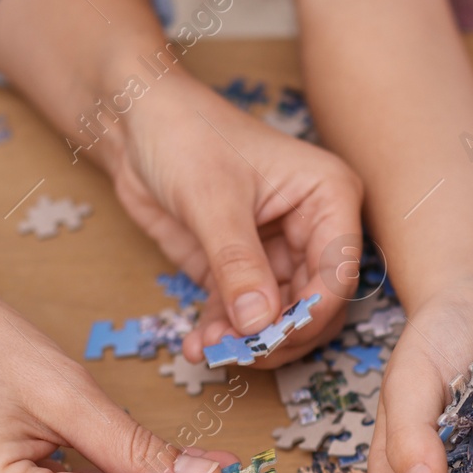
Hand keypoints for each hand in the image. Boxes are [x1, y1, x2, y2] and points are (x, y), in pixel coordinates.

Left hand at [90, 73, 362, 367]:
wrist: (135, 121)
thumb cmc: (184, 133)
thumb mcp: (212, 198)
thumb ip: (238, 263)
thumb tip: (259, 324)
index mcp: (328, 197)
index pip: (337, 271)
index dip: (310, 312)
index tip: (272, 338)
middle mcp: (313, 229)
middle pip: (316, 304)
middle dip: (279, 334)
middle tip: (240, 351)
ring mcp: (279, 253)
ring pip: (281, 318)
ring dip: (248, 340)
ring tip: (209, 347)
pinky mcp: (243, 272)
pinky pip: (243, 316)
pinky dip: (224, 334)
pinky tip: (198, 345)